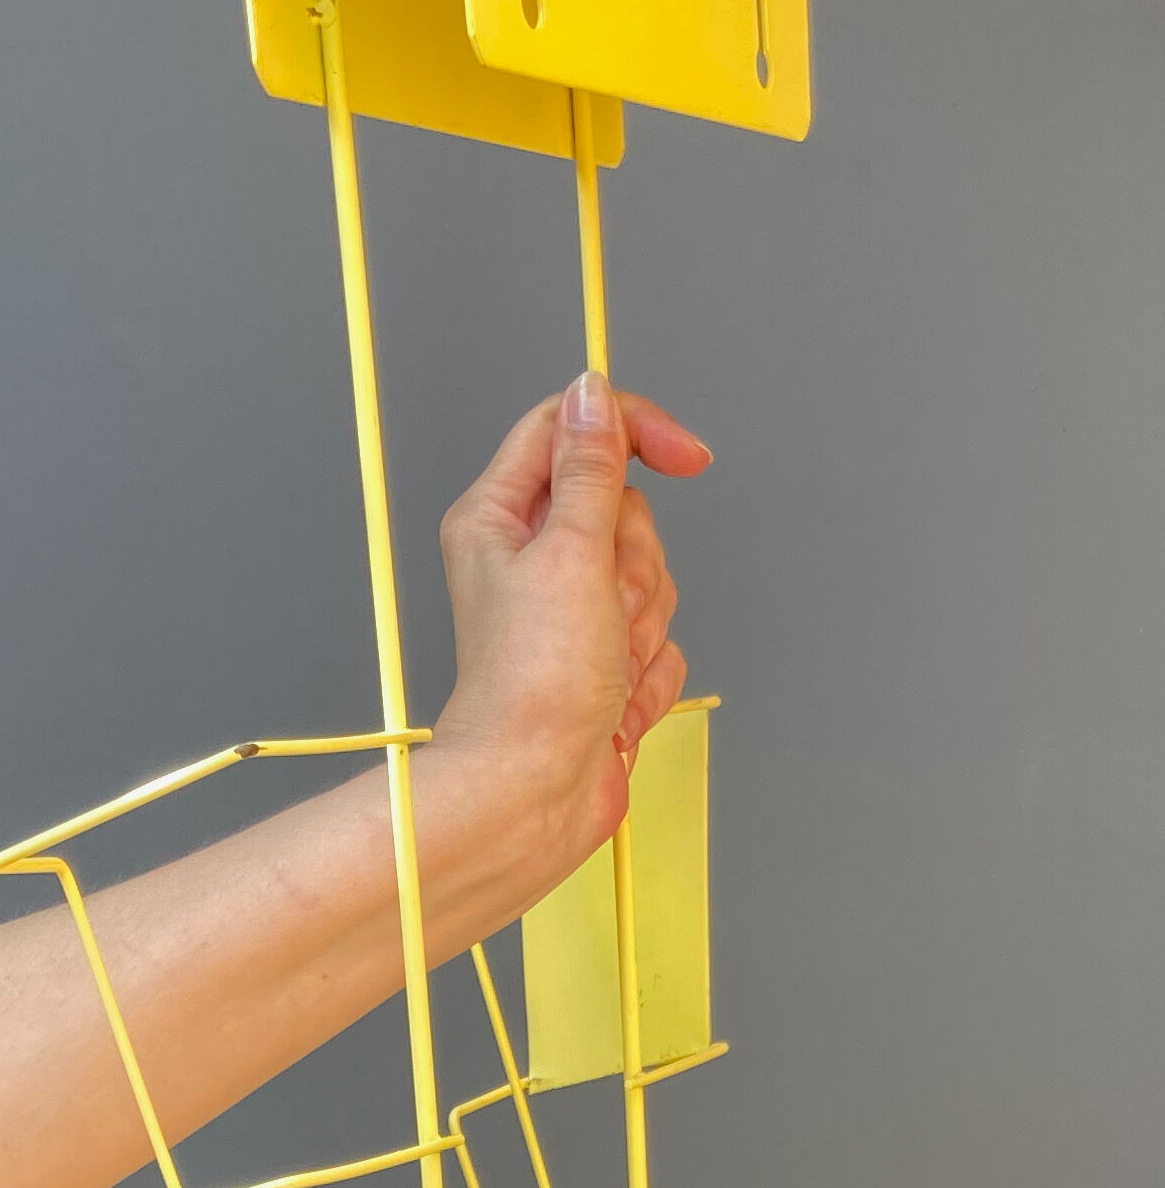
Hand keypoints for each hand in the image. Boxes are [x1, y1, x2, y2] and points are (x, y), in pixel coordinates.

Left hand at [415, 372, 710, 933]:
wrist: (534, 795)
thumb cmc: (532, 686)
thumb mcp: (570, 551)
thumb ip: (591, 467)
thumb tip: (594, 393)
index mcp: (500, 517)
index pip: (573, 429)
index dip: (633, 431)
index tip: (686, 455)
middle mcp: (531, 560)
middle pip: (626, 511)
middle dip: (635, 563)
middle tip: (603, 606)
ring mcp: (570, 615)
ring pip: (650, 578)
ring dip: (642, 624)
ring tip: (603, 664)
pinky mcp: (601, 664)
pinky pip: (658, 641)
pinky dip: (645, 674)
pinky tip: (612, 702)